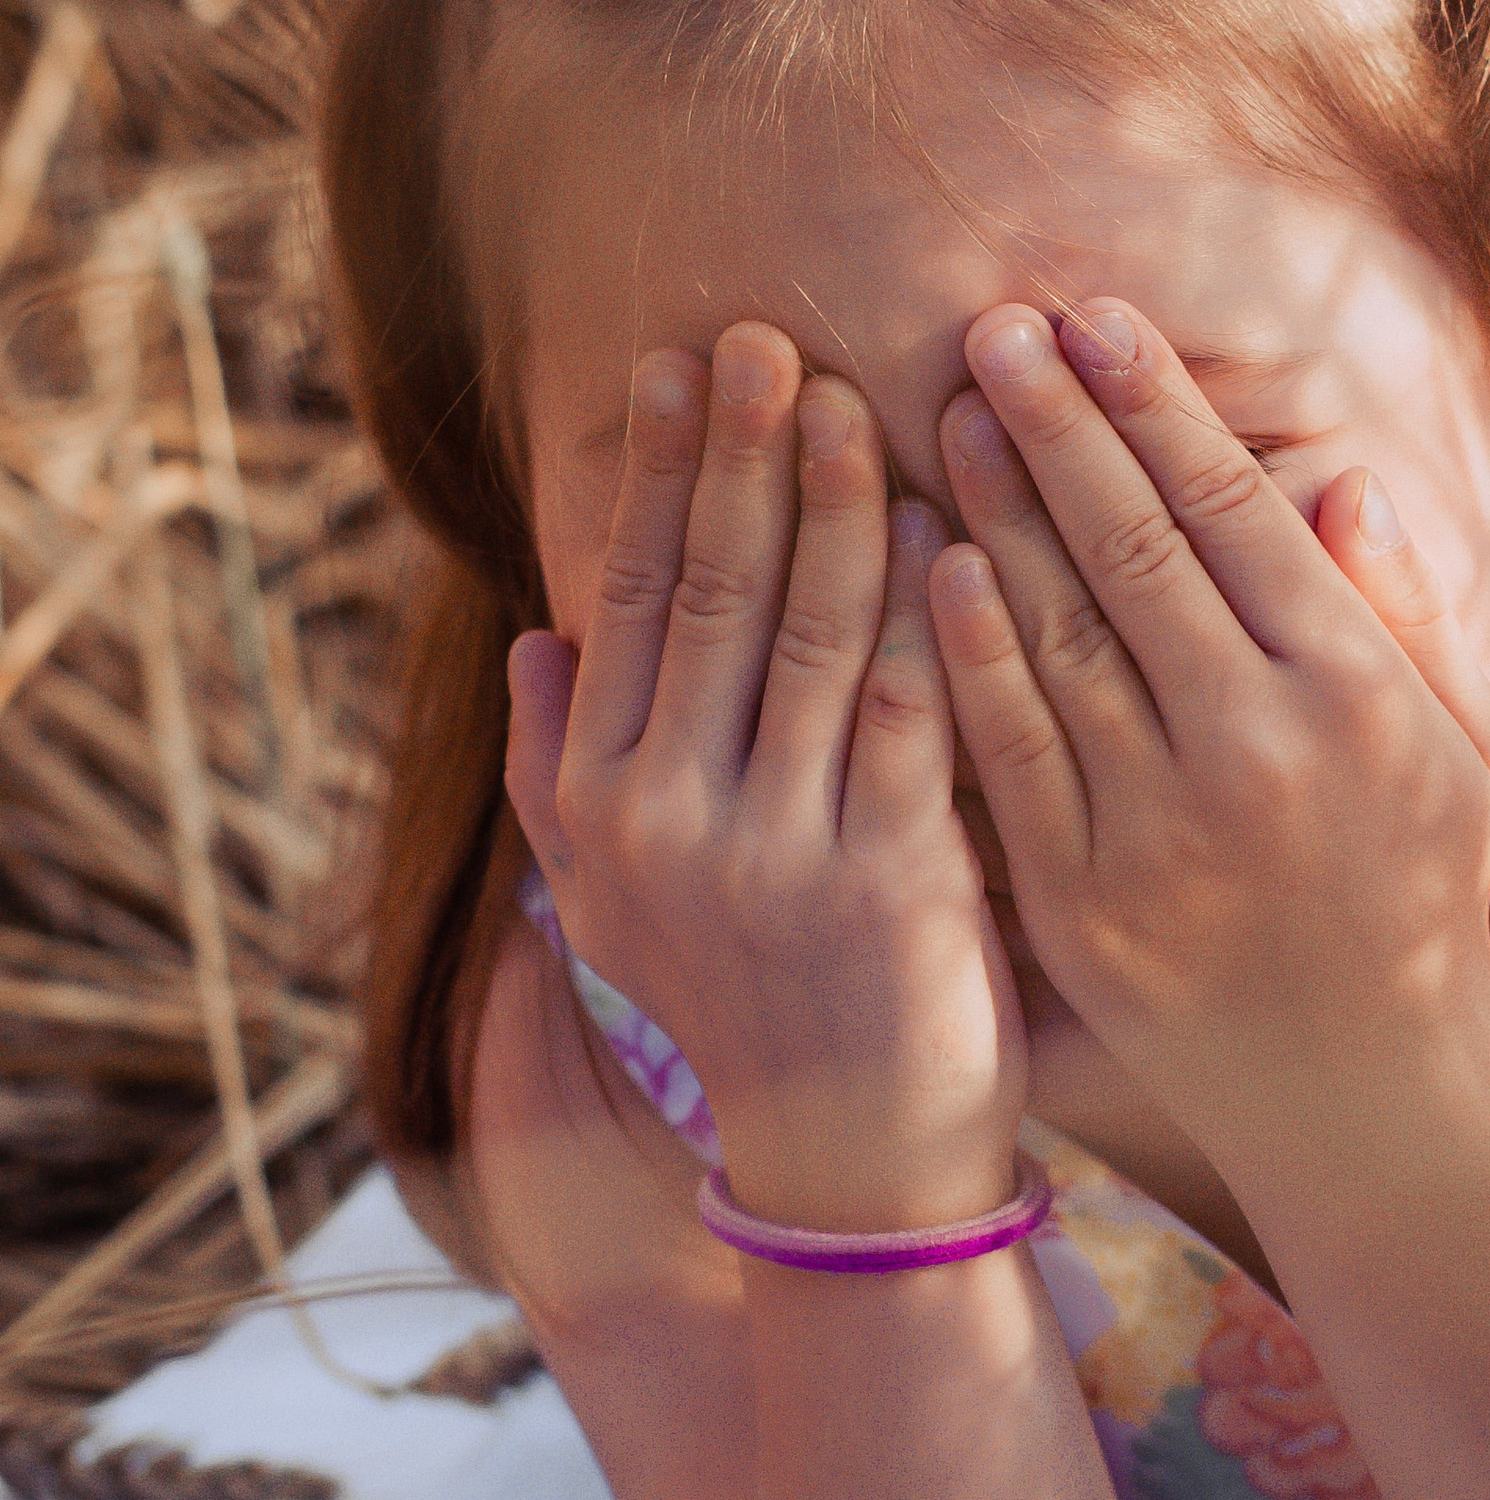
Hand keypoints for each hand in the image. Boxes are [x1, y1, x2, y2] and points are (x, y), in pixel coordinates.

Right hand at [505, 324, 1026, 1234]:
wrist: (850, 1161)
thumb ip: (563, 777)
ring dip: (835, 505)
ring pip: (808, 635)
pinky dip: (924, 613)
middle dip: (741, 455)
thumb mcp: (615, 910)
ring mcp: (782, 852)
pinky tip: (945, 526)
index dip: (655, 473)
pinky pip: (909, 711)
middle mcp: (673, 823)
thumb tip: (534, 639)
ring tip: (856, 399)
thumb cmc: (743, 1012)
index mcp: (604, 807)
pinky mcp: (894, 879)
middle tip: (768, 337)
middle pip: (709, 594)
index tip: (680, 364)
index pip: (625, 600)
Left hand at [926, 299, 1489, 1158]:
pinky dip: (964, 650)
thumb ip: (1401, 607)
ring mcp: (1157, 833)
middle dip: (1057, 427)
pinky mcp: (1080, 902)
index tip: (1097, 320)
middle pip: (1132, 552)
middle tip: (991, 328)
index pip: (1235, 515)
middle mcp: (1255, 754)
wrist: (1358, 1087)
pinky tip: (931, 560)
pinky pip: (1005, 750)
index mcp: (1354, 696)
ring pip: (1056, 637)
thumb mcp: (1455, 740)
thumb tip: (1336, 479)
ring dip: (995, 512)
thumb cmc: (1412, 885)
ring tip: (952, 412)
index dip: (1157, 408)